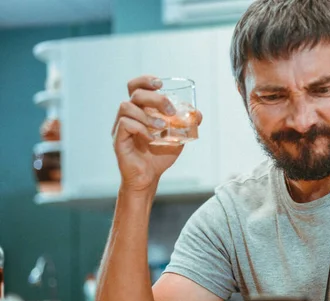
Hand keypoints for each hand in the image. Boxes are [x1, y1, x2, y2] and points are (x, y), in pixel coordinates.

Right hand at [111, 75, 202, 192]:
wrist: (149, 177)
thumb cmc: (159, 156)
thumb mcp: (178, 138)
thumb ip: (186, 125)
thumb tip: (197, 114)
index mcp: (140, 110)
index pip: (135, 86)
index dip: (145, 80)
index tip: (159, 83)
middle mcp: (128, 115)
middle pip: (135, 93)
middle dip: (155, 98)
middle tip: (170, 111)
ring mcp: (120, 126)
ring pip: (127, 107)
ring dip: (148, 114)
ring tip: (162, 127)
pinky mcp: (118, 139)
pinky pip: (125, 124)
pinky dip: (141, 128)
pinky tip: (151, 139)